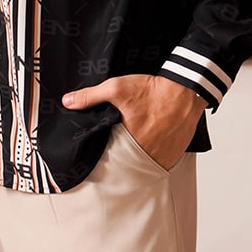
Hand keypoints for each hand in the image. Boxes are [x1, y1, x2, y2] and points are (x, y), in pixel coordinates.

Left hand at [62, 74, 206, 170]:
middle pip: (128, 163)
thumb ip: (90, 96)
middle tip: (115, 149)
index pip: (110, 159)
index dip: (103, 157)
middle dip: (120, 159)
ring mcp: (163, 157)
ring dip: (138, 159)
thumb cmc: (151, 90)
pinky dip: (154, 157)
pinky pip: (160, 162)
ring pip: (144, 164)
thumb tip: (67, 102)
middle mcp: (147, 155)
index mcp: (130, 143)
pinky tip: (149, 145)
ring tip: (132, 146)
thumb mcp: (117, 88)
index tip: (97, 154)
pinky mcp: (175, 155)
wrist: (184, 90)